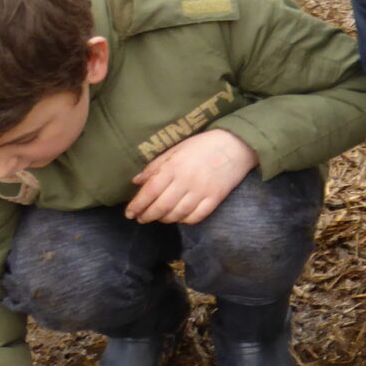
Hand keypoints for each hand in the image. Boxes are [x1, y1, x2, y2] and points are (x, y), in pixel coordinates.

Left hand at [126, 129, 257, 224]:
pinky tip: (180, 217)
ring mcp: (202, 191)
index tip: (129, 213)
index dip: (137, 205)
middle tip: (141, 219)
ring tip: (159, 218)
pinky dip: (185, 220)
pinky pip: (196, 216)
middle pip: (162, 206)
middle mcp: (186, 181)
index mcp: (174, 167)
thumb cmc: (202, 145)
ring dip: (165, 219)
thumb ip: (155, 166)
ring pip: (178, 214)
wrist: (236, 145)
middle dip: (148, 216)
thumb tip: (136, 182)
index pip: (150, 191)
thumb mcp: (176, 149)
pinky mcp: (215, 198)